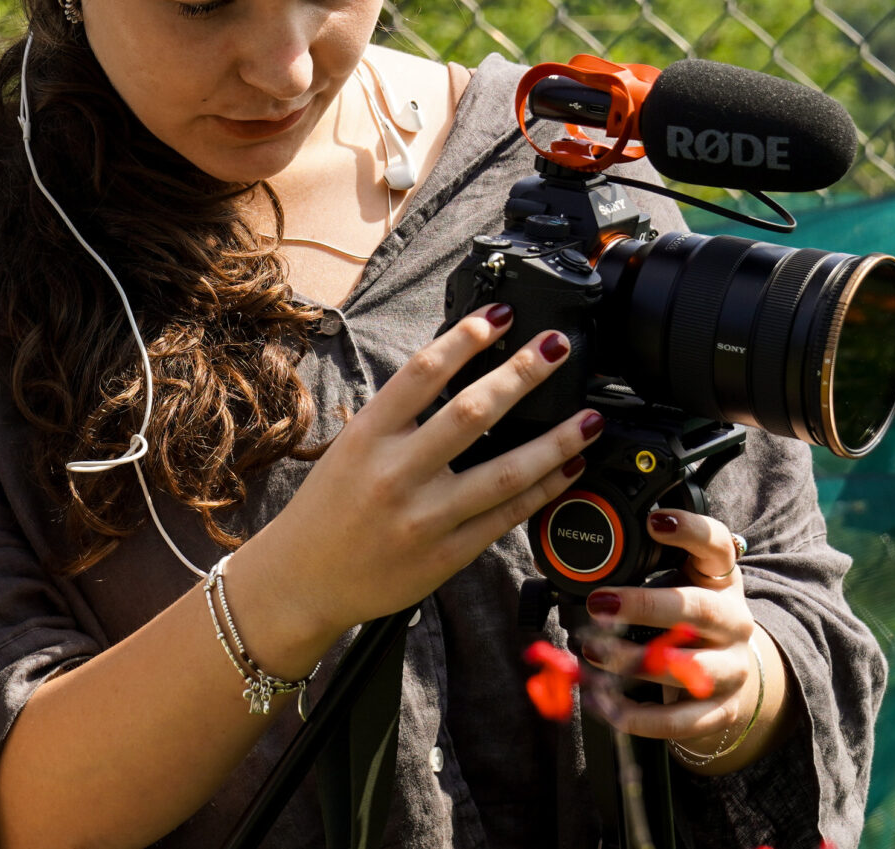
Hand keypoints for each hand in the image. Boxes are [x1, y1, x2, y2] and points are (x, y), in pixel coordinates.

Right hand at [221, 305, 605, 677]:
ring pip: (504, 473)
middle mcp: (395, 474)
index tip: (500, 315)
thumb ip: (399, 418)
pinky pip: (506, 517)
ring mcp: (424, 518)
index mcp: (366, 438)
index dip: (465, 338)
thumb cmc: (328, 508)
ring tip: (589, 418)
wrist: (304, 579)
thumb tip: (460, 373)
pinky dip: (543, 490)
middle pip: (471, 414)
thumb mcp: (350, 449)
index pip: (421, 374)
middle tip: (558, 346)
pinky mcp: (446, 556)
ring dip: (555, 442)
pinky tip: (569, 468)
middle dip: (521, 374)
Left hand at [580, 509, 789, 774]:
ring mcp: (733, 667)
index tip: (653, 521)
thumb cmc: (688, 621)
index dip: (689, 530)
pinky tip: (607, 706)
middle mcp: (734, 620)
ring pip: (690, 667)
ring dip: (634, 662)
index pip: (717, 545)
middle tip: (599, 604)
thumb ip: (633, 572)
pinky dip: (641, 717)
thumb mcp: (674, 585)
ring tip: (591, 653)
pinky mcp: (722, 710)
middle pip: (699, 608)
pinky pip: (682, 720)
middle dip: (645, 605)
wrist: (730, 675)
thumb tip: (555, 563)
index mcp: (720, 579)